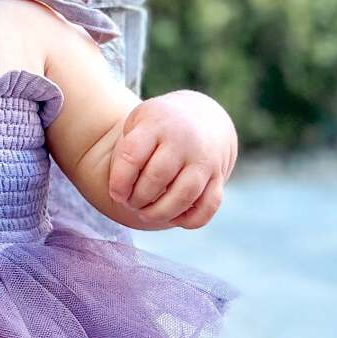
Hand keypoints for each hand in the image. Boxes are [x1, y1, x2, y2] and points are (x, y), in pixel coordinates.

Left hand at [107, 91, 237, 228]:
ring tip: (146, 213)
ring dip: (160, 213)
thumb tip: (122, 193)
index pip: (132, 157)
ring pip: (183, 196)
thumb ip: (123, 154)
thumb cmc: (158, 128)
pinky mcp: (219, 177)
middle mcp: (184, 140)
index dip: (119, 182)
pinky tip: (173, 218)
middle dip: (138, 199)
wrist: (203, 117)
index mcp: (157, 125)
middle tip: (131, 203)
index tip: (117, 193)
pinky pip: (208, 206)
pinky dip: (189, 220)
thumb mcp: (136, 124)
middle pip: (157, 179)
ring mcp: (204, 159)